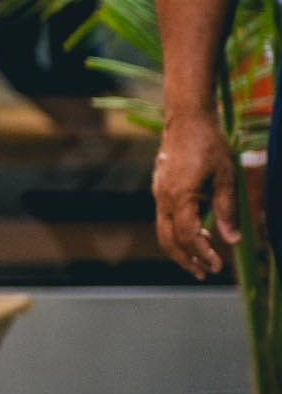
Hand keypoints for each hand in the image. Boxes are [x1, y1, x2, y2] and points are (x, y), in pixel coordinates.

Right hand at [154, 111, 239, 277]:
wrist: (185, 120)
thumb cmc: (208, 144)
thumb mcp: (226, 176)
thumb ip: (227, 209)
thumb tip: (233, 240)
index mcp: (180, 196)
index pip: (189, 236)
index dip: (203, 254)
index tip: (218, 267)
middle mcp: (164, 199)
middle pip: (169, 240)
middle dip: (187, 260)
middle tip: (205, 273)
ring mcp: (159, 195)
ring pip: (163, 232)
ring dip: (180, 250)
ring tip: (199, 261)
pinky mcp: (160, 190)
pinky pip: (165, 219)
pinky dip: (178, 234)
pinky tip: (197, 234)